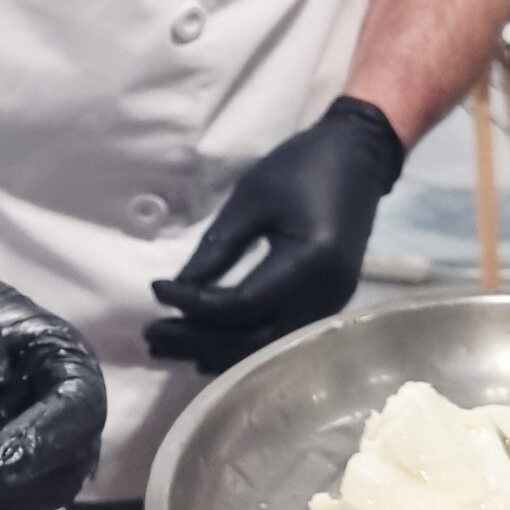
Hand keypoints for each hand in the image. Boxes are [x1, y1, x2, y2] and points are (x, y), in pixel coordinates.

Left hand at [145, 97, 404, 376]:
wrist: (358, 159)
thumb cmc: (302, 168)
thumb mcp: (252, 198)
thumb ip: (218, 247)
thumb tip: (180, 288)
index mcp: (309, 263)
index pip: (241, 304)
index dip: (194, 304)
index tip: (156, 289)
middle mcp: (323, 297)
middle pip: (251, 338)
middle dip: (197, 339)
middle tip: (152, 335)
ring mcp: (329, 307)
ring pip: (264, 347)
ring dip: (214, 350)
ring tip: (167, 345)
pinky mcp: (325, 307)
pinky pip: (277, 338)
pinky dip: (239, 346)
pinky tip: (205, 348)